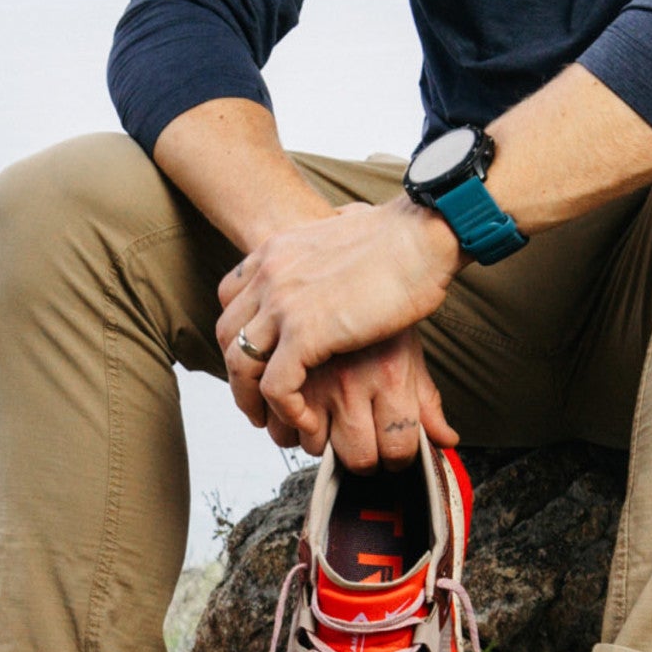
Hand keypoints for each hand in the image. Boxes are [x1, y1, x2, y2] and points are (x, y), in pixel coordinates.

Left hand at [217, 199, 462, 457]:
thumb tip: (335, 230)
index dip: (240, 337)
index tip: (257, 361)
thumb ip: (324, 250)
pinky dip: (288, 410)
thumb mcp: (341, 235)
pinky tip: (309, 419)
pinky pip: (275, 386)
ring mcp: (282, 304)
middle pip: (228, 336)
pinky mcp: (305, 332)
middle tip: (258, 401)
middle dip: (239, 376)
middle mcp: (269, 276)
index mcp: (275, 252)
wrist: (423, 234)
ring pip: (241, 366)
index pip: (231, 302)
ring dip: (253, 401)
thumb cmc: (401, 235)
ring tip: (278, 421)